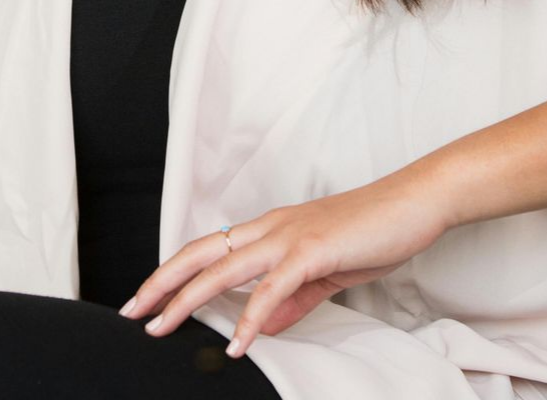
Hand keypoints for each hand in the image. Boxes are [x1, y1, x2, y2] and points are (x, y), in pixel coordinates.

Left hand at [118, 174, 446, 356]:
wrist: (413, 202)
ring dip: (188, 299)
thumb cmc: (373, 231)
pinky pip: (272, 289)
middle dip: (162, 282)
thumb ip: (293, 298)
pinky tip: (236, 343)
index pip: (209, 249)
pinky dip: (250, 319)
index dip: (174, 271)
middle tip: (133, 311)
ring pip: (223, 268)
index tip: (149, 298)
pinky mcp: (312, 251)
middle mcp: (271, 227)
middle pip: (201, 253)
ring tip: (163, 327)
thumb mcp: (325, 271)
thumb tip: (265, 326)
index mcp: (271, 229)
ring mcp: (289, 236)